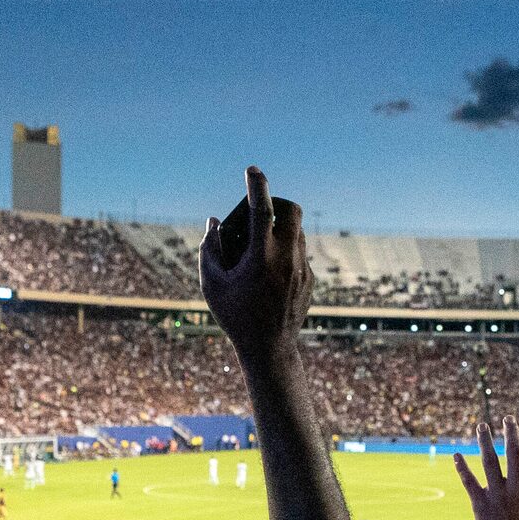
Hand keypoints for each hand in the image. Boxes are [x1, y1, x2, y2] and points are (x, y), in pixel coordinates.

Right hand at [200, 166, 309, 361]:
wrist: (268, 349)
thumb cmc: (235, 316)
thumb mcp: (211, 284)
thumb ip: (209, 248)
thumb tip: (214, 221)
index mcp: (262, 256)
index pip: (262, 209)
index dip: (256, 185)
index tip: (252, 170)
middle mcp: (287, 258)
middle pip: (292, 210)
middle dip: (276, 202)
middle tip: (258, 212)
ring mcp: (302, 268)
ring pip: (297, 230)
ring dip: (279, 228)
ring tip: (259, 246)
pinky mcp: (310, 279)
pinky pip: (299, 252)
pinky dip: (284, 250)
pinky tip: (269, 270)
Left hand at [454, 421, 518, 519]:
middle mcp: (517, 490)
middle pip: (514, 453)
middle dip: (512, 433)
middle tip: (508, 418)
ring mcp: (498, 496)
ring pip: (490, 462)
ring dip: (485, 442)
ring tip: (481, 426)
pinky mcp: (480, 505)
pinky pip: (469, 482)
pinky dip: (462, 468)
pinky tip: (456, 455)